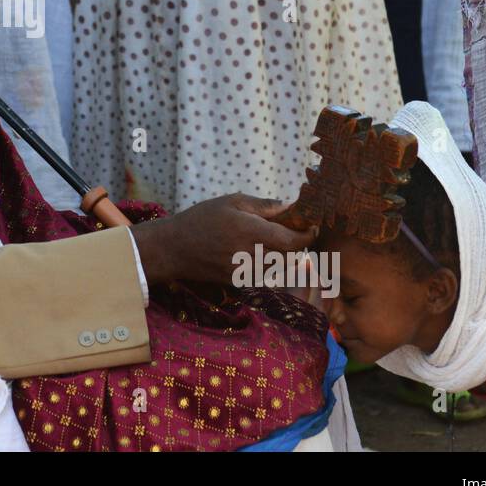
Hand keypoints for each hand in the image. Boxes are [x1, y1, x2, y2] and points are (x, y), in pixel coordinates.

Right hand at [131, 193, 317, 286]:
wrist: (174, 248)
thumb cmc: (201, 219)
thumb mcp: (231, 202)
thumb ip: (263, 206)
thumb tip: (290, 207)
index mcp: (250, 231)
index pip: (292, 241)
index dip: (307, 237)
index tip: (312, 228)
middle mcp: (250, 255)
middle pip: (290, 257)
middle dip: (297, 245)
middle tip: (297, 232)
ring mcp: (244, 272)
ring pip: (279, 268)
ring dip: (285, 256)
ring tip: (277, 241)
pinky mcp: (238, 283)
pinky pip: (264, 275)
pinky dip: (269, 265)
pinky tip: (259, 252)